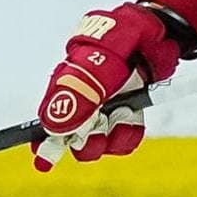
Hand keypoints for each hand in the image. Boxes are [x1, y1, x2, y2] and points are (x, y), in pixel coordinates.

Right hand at [32, 3, 180, 169]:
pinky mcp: (128, 114)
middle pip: (75, 141)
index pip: (47, 124)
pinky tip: (133, 117)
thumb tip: (51, 127)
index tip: (44, 161)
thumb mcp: (93, 68)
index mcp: (64, 90)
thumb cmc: (116, 45)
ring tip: (122, 112)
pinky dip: (129, 132)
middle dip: (86, 141)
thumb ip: (74, 97)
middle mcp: (83, 104)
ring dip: (112, 135)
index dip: (44, 144)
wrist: (152, 34)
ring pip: (101, 144)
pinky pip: (124, 139)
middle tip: (96, 129)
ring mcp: (106, 110)